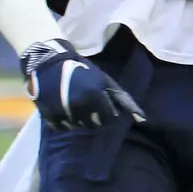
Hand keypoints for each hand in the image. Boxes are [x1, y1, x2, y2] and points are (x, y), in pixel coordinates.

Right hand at [19, 38, 144, 130]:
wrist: (50, 63)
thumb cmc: (84, 71)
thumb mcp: (106, 82)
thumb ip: (124, 101)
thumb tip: (143, 121)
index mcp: (96, 96)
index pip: (109, 119)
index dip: (106, 112)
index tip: (100, 102)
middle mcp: (81, 106)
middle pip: (94, 126)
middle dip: (92, 116)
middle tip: (86, 101)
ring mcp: (64, 112)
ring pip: (78, 127)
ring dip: (78, 118)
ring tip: (73, 101)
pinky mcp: (50, 116)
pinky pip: (62, 128)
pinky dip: (63, 120)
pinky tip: (62, 105)